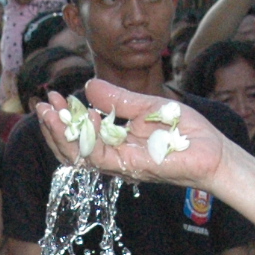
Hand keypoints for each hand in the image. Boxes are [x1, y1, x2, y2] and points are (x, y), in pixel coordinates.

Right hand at [32, 78, 230, 190]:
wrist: (212, 151)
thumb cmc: (184, 132)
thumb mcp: (147, 106)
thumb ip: (118, 99)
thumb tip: (89, 86)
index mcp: (115, 142)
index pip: (80, 133)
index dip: (63, 117)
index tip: (52, 97)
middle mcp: (114, 157)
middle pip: (73, 148)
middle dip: (54, 127)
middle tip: (42, 104)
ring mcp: (121, 165)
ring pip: (80, 156)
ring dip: (61, 134)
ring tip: (49, 113)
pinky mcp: (132, 168)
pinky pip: (102, 157)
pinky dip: (89, 138)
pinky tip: (84, 116)